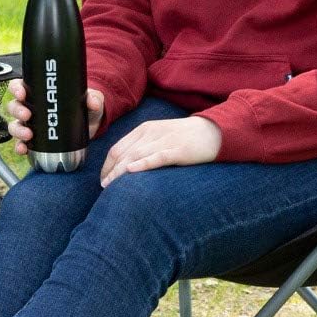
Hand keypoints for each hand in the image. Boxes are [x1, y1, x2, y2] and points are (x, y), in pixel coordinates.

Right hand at [4, 76, 105, 156]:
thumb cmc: (83, 106)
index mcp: (38, 92)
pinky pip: (21, 143)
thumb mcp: (91, 98)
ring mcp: (31, 124)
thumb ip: (94, 98)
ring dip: (18, 130)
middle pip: (14, 106)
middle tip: (27, 115)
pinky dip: (20, 147)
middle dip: (18, 111)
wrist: (89, 125)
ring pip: (15, 125)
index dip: (16, 89)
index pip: (20, 86)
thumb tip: (92, 102)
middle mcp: (31, 107)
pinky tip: (23, 149)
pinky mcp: (35, 141)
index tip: (22, 93)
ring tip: (28, 135)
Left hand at [99, 116, 221, 185]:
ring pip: (136, 156)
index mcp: (144, 129)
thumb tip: (124, 164)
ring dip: (120, 171)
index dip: (107, 164)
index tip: (103, 178)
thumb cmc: (183, 137)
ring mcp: (165, 141)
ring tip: (111, 185)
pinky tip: (132, 171)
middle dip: (111, 171)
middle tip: (104, 186)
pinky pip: (157, 157)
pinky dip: (143, 163)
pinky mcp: (178, 150)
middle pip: (123, 153)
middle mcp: (151, 133)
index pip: (117, 147)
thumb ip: (142, 146)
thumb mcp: (158, 136)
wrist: (213, 131)